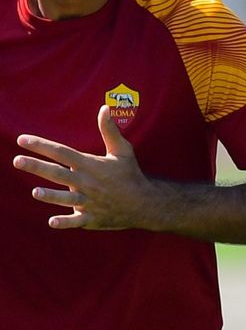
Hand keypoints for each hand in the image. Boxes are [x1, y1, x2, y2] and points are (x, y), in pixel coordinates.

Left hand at [12, 105, 152, 229]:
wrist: (144, 202)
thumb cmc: (130, 174)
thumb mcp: (122, 150)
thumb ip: (110, 130)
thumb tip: (105, 107)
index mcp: (91, 165)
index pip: (62, 152)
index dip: (41, 145)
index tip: (22, 139)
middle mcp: (87, 182)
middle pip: (58, 173)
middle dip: (36, 166)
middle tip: (17, 160)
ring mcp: (89, 201)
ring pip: (65, 198)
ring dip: (50, 195)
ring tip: (34, 191)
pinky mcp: (91, 218)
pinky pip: (76, 221)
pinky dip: (65, 222)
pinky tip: (52, 222)